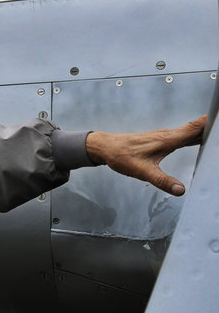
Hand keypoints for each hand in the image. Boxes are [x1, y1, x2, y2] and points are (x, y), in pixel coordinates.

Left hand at [85, 115, 205, 195]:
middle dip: (214, 127)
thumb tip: (181, 190)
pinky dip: (196, 136)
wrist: (105, 148)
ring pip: (192, 132)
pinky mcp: (161, 140)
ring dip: (206, 131)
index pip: (197, 127)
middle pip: (198, 128)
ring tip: (218, 135)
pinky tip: (201, 140)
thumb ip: (162, 181)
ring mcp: (165, 137)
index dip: (212, 122)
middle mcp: (169, 135)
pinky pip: (184, 136)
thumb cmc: (121, 156)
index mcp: (169, 139)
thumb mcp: (143, 171)